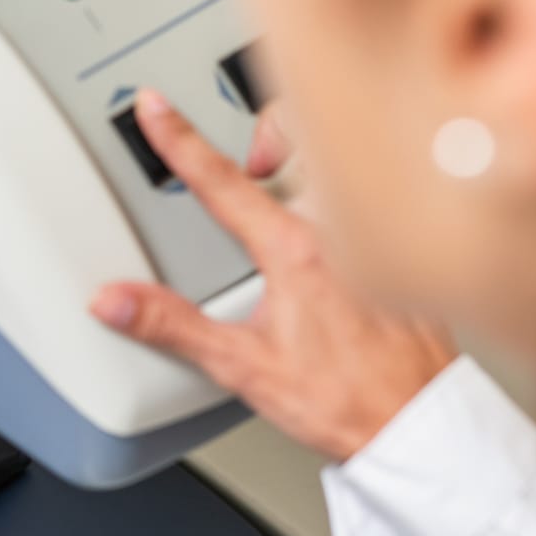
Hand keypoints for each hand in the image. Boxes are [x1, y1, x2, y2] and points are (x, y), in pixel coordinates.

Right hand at [89, 92, 456, 462]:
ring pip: (344, 159)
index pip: (221, 180)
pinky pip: (381, 195)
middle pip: (302, 137)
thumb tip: (115, 301)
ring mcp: (379, 236)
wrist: (420, 429)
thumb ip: (171, 326)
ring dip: (311, 162)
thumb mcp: (242, 368)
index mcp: (295, 249)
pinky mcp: (406, 255)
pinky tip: (341, 236)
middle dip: (269, 130)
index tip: (155, 106)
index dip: (179, 138)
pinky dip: (352, 197)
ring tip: (288, 196)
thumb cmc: (344, 400)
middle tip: (250, 164)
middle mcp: (343, 229)